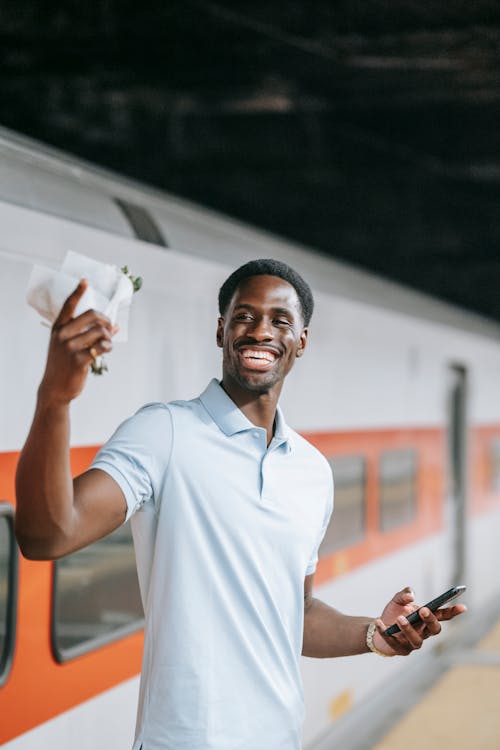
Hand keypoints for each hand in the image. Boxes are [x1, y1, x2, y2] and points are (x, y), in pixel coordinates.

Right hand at [38, 280, 116, 405]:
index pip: (69, 305)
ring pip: (100, 331)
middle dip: (106, 319)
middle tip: (110, 327)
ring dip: (108, 337)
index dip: (78, 292)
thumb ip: (88, 334)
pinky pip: (102, 346)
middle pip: (92, 315)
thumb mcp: (69, 346)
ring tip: (106, 344)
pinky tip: (106, 350)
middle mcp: (62, 334)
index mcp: (58, 328)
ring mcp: (70, 347)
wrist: (55, 388)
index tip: (85, 281)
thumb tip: (115, 327)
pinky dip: (108, 346)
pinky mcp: (79, 359)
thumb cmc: (64, 365)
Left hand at [372, 586, 466, 655]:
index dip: (453, 612)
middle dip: (430, 620)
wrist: (376, 626)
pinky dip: (386, 632)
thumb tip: (411, 595)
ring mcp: (412, 643)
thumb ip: (404, 594)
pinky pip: (394, 643)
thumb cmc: (393, 613)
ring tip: (400, 618)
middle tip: (423, 610)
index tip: (463, 607)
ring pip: (417, 640)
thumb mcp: (397, 600)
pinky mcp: (400, 650)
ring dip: (409, 629)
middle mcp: (423, 632)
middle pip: (434, 630)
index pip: (443, 616)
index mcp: (426, 619)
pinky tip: (380, 622)